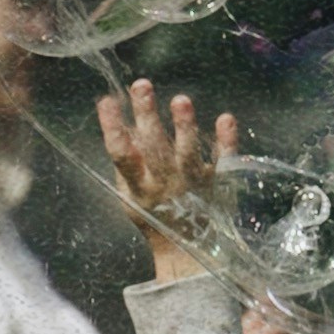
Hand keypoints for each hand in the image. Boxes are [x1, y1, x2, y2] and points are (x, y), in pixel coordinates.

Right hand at [95, 75, 242, 279]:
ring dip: (184, 126)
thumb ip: (126, 163)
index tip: (107, 101)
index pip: (121, 155)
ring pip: (189, 153)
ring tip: (180, 100)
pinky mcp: (219, 183)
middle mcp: (165, 185)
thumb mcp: (130, 195)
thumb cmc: (153, 216)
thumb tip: (119, 122)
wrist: (186, 249)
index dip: (112, 128)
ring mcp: (194, 184)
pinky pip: (224, 161)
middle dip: (147, 115)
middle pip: (154, 147)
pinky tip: (226, 119)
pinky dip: (226, 141)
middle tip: (142, 85)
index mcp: (138, 188)